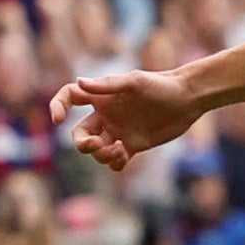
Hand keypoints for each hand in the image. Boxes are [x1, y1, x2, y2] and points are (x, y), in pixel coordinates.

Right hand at [52, 67, 203, 167]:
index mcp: (102, 97)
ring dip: (101, 155)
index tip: (58, 119)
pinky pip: (114, 160)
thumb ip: (107, 85)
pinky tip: (124, 156)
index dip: (58, 105)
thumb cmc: (161, 85)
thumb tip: (80, 83)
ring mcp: (118, 131)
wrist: (187, 99)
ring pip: (96, 151)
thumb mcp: (135, 82)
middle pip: (80, 134)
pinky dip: (114, 163)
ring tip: (119, 150)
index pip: (70, 97)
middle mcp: (106, 115)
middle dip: (82, 144)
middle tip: (96, 145)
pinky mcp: (132, 145)